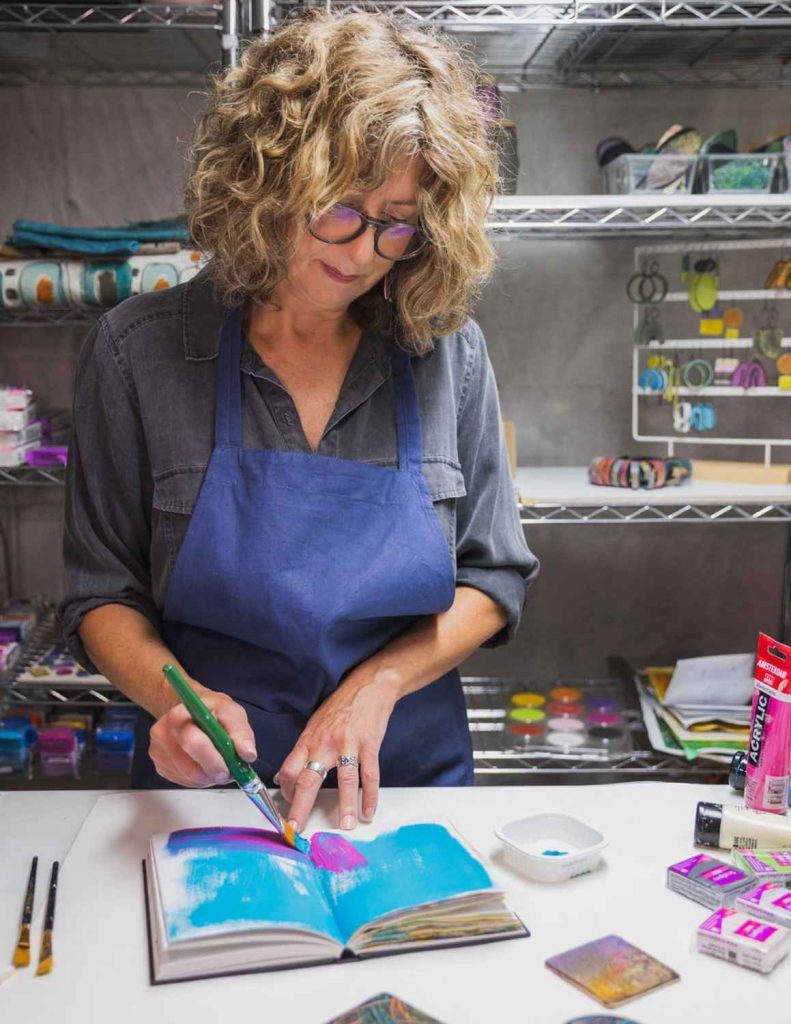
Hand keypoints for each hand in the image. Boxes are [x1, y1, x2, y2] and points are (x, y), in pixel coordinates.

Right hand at [149, 682, 257, 787]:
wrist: (192, 710)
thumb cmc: (212, 711)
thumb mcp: (231, 712)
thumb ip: (241, 731)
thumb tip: (247, 754)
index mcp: (179, 715)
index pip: (192, 742)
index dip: (212, 759)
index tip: (228, 767)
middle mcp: (163, 733)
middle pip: (189, 766)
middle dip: (213, 772)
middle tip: (227, 771)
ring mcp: (158, 751)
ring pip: (189, 777)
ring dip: (208, 776)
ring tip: (218, 762)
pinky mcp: (160, 765)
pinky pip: (184, 781)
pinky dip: (199, 778)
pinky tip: (204, 764)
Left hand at [276, 668, 399, 832]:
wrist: (368, 685)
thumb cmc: (339, 706)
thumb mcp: (314, 725)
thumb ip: (301, 752)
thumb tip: (284, 777)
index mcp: (308, 740)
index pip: (289, 770)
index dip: (286, 793)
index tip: (289, 811)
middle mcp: (324, 743)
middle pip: (309, 779)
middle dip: (301, 807)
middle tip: (297, 829)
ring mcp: (348, 743)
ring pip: (344, 779)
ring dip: (345, 804)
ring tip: (346, 825)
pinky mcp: (369, 743)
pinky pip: (370, 774)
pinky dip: (370, 795)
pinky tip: (369, 810)